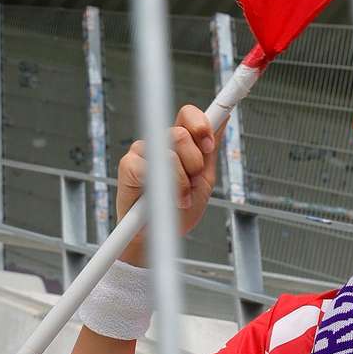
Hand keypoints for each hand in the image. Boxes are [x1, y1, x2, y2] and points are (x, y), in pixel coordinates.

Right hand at [115, 104, 217, 265]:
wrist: (159, 237)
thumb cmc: (178, 209)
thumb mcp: (203, 180)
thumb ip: (209, 150)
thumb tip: (224, 118)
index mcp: (178, 142)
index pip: (188, 115)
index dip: (201, 124)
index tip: (209, 145)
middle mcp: (159, 142)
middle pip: (181, 133)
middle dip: (195, 162)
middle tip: (193, 181)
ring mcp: (142, 151)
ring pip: (169, 151)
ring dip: (182, 180)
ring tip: (181, 198)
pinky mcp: (128, 165)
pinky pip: (150, 166)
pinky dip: (165, 187)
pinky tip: (165, 201)